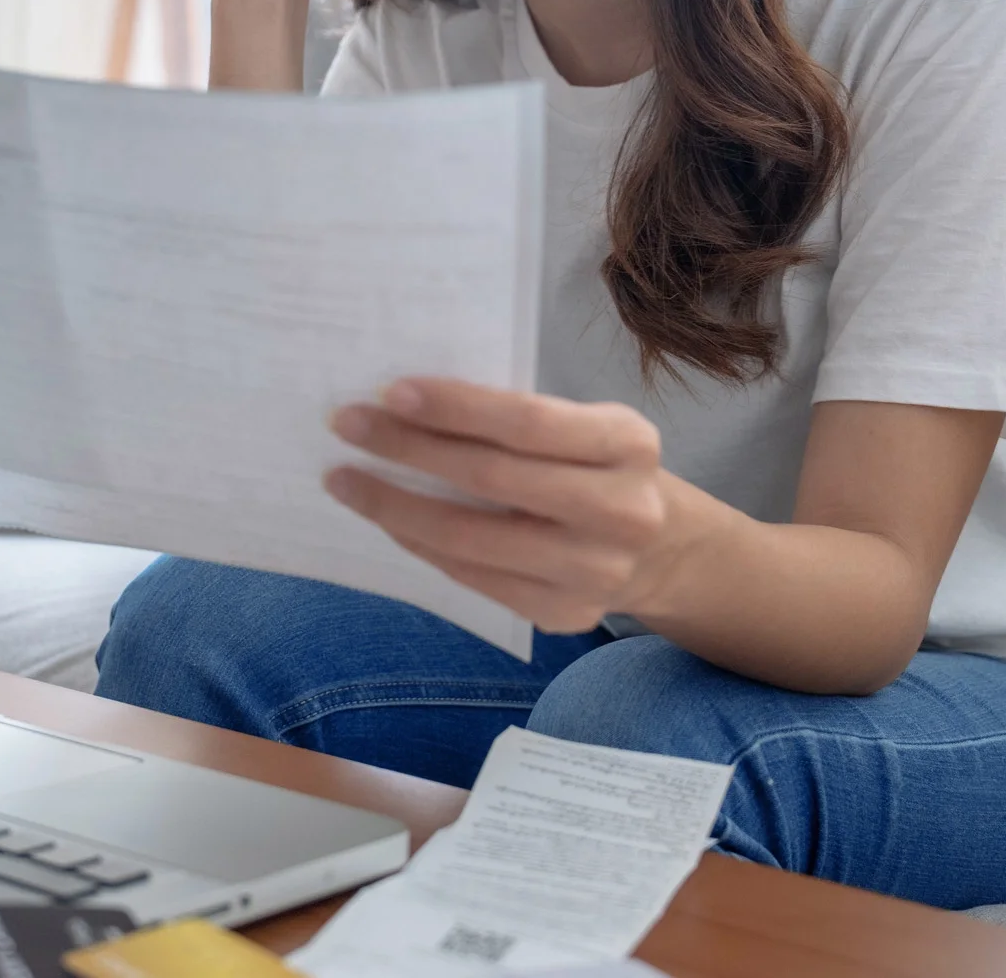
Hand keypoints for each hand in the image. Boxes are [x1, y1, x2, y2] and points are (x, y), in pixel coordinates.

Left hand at [324, 379, 679, 633]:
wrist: (660, 550)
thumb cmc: (594, 467)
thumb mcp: (583, 426)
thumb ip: (516, 419)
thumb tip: (404, 403)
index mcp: (628, 442)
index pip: (527, 421)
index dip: (455, 406)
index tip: (390, 391)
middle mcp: (621, 510)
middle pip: (491, 478)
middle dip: (407, 448)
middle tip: (347, 425)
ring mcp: (595, 571)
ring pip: (471, 537)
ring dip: (395, 506)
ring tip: (346, 480)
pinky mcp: (564, 613)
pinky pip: (472, 575)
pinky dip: (421, 543)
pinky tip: (387, 520)